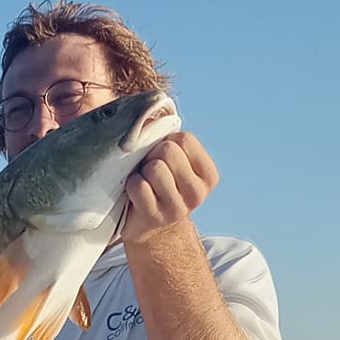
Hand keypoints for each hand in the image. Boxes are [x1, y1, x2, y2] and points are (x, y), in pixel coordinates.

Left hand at [122, 132, 218, 246]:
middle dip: (153, 155)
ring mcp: (176, 208)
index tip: (164, 157)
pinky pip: (138, 185)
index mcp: (208, 176)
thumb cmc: (159, 182)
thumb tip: (150, 114)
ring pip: (155, 168)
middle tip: (151, 171)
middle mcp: (197, 194)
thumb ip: (169, 138)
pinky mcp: (154, 217)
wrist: (150, 225)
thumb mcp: (173, 161)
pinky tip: (136, 194)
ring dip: (142, 171)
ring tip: (145, 182)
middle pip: (169, 151)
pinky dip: (131, 185)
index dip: (167, 142)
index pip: (185, 139)